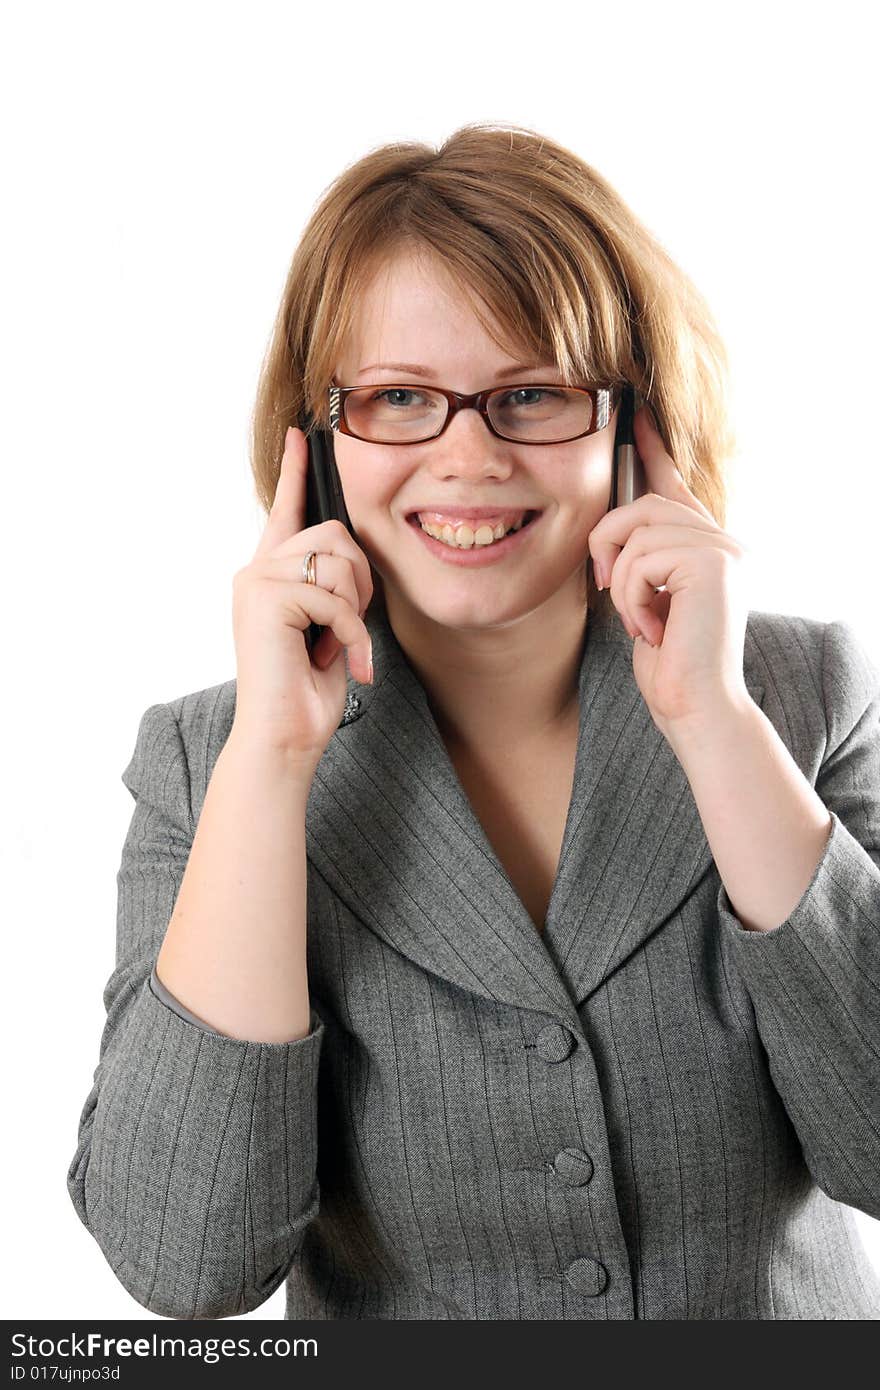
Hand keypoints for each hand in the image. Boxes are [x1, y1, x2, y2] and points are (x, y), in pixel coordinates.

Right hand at [230, 425, 373, 764]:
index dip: (296, 472)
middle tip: (347, 629)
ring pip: (337, 561)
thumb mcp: (329, 628)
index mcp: (271, 576)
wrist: (284, 737)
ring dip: (353, 610)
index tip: (303, 435)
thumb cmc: (308, 692)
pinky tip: (337, 660)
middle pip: (335, 534)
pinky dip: (348, 633)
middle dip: (360, 582)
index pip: (286, 512)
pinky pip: (332, 597)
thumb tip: (352, 556)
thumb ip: (333, 587)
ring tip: (335, 646)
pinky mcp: (264, 598)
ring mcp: (256, 582)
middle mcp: (257, 572)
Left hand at [587, 406, 752, 735]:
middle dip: (608, 545)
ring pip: (636, 532)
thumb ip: (638, 562)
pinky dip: (631, 595)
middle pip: (642, 504)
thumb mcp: (644, 602)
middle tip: (605, 591)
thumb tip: (606, 529)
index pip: (674, 486)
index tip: (632, 417)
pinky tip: (652, 627)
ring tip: (639, 621)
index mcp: (707, 547)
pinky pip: (640, 556)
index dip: (651, 450)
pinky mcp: (712, 563)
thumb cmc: (668, 667)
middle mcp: (722, 542)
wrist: (694, 707)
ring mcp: (722, 549)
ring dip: (620, 583)